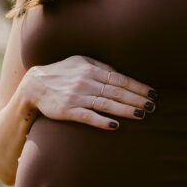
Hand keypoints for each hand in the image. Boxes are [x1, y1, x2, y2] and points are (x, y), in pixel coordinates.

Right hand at [23, 55, 155, 130]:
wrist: (34, 84)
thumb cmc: (62, 72)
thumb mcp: (80, 61)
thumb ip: (101, 66)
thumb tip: (121, 73)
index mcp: (92, 69)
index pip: (120, 79)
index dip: (138, 87)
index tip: (152, 93)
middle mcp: (86, 82)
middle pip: (117, 92)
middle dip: (137, 99)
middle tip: (153, 106)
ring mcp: (77, 96)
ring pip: (106, 104)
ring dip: (125, 110)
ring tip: (141, 115)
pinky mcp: (68, 110)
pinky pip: (88, 116)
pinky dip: (102, 121)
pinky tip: (115, 125)